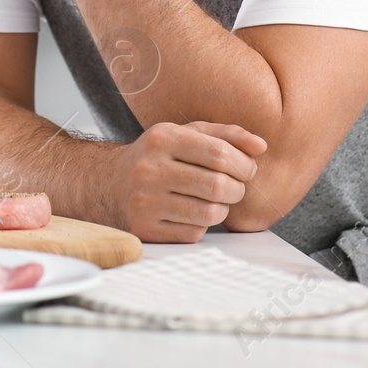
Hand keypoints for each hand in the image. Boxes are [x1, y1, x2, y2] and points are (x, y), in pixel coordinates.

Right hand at [104, 121, 267, 242]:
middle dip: (238, 189)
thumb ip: (225, 135)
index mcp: (163, 138)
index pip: (220, 154)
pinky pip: (194, 234)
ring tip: (215, 200)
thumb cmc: (156, 157)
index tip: (246, 169)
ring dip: (223, 209)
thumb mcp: (184, 134)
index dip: (244, 165)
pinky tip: (192, 213)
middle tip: (235, 187)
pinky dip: (202, 225)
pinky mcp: (145, 229)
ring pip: (210, 214)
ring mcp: (145, 202)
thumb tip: (261, 146)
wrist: (106, 184)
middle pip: (219, 186)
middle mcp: (150, 169)